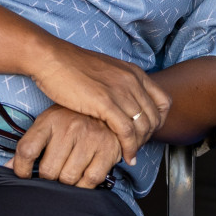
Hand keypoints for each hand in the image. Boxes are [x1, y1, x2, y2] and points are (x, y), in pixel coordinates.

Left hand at [8, 105, 122, 186]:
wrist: (106, 110)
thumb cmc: (72, 120)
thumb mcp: (48, 125)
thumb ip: (30, 145)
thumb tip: (8, 168)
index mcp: (51, 120)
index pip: (27, 150)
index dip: (21, 169)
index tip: (24, 174)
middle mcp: (70, 127)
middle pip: (48, 170)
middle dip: (48, 177)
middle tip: (53, 173)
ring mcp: (91, 138)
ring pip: (68, 177)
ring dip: (66, 182)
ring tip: (68, 173)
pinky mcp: (108, 149)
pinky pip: (90, 180)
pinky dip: (84, 186)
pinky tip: (82, 177)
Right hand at [25, 38, 170, 163]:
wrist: (52, 59)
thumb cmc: (72, 67)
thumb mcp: (107, 72)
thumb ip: (120, 85)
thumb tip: (125, 103)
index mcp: (134, 72)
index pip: (164, 101)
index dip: (159, 121)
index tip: (147, 133)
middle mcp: (132, 80)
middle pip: (155, 117)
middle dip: (148, 137)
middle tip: (137, 148)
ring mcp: (120, 90)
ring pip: (143, 126)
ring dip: (139, 145)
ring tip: (130, 154)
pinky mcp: (105, 102)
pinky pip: (127, 131)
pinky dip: (129, 147)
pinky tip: (125, 156)